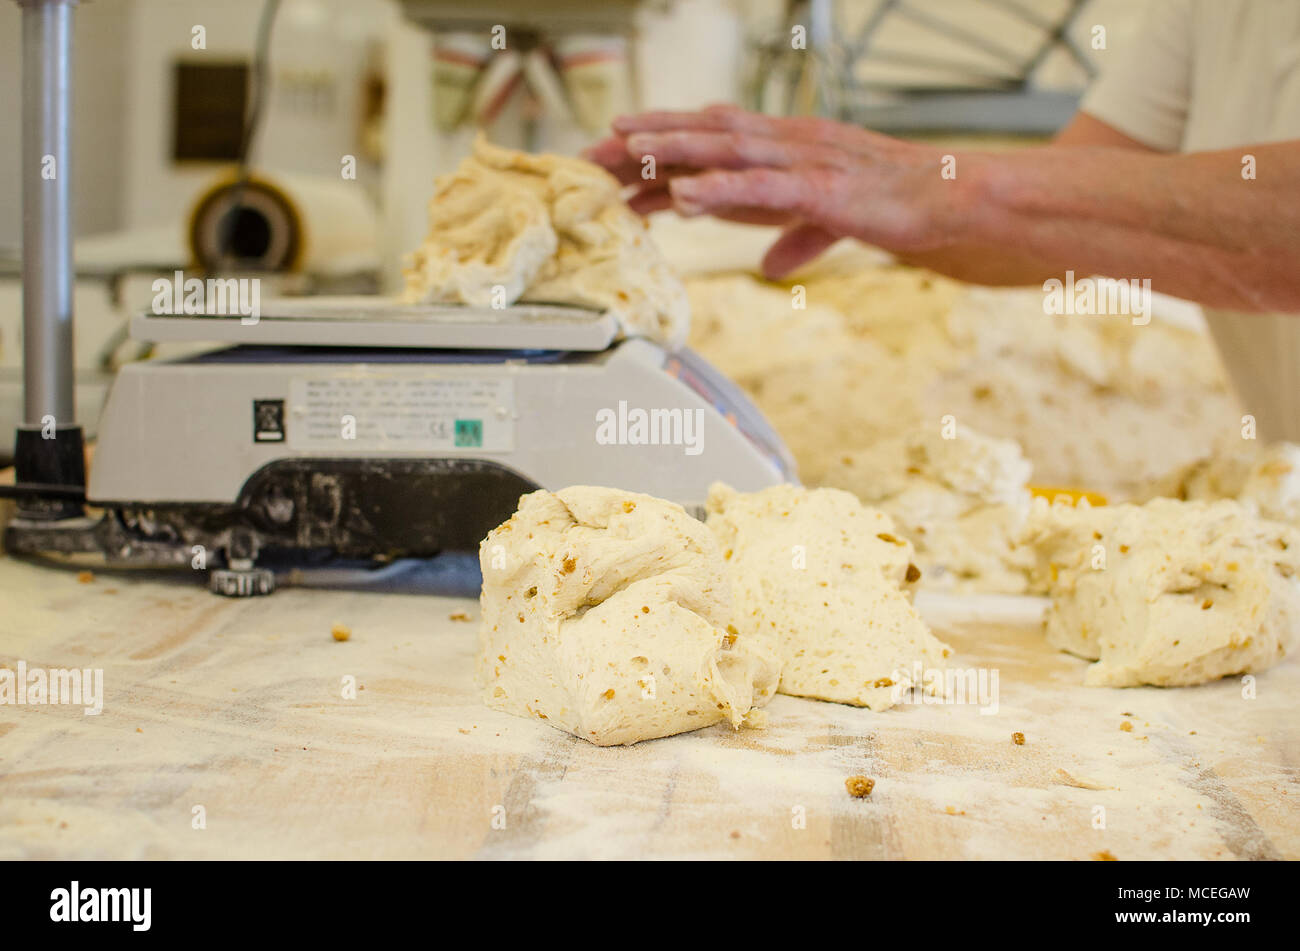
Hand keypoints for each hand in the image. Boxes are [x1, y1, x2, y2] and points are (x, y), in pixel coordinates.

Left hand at [583, 104, 974, 278]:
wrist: (950, 200)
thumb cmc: (894, 203)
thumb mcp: (830, 221)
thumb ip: (795, 235)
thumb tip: (769, 264)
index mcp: (783, 147)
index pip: (711, 139)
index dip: (660, 143)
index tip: (612, 153)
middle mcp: (785, 142)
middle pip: (704, 134)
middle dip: (648, 139)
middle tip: (594, 149)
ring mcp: (802, 160)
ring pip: (725, 148)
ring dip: (672, 148)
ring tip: (625, 149)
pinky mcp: (821, 188)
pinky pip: (761, 186)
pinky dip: (719, 188)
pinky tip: (683, 195)